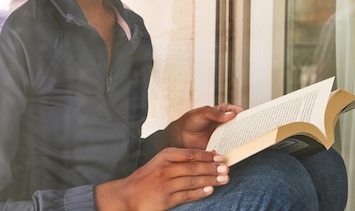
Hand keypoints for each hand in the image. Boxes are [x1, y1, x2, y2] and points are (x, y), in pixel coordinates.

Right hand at [94, 148, 229, 210]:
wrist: (127, 195)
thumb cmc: (147, 178)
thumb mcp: (160, 162)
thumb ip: (179, 159)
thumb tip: (203, 157)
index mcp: (165, 156)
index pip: (191, 154)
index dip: (207, 156)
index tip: (220, 157)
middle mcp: (166, 168)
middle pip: (194, 167)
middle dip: (212, 168)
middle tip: (226, 168)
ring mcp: (166, 184)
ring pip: (193, 180)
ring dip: (210, 180)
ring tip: (224, 179)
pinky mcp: (166, 199)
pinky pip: (187, 195)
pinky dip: (200, 192)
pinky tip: (210, 190)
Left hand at [165, 103, 244, 149]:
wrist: (179, 137)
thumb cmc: (189, 122)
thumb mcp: (201, 113)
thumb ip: (215, 113)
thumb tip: (231, 114)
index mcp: (221, 114)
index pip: (234, 111)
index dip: (240, 112)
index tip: (244, 113)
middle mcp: (224, 126)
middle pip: (238, 126)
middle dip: (245, 127)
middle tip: (252, 128)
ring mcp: (222, 138)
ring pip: (235, 139)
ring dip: (240, 140)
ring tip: (247, 141)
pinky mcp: (219, 149)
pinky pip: (228, 150)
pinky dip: (232, 151)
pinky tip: (236, 151)